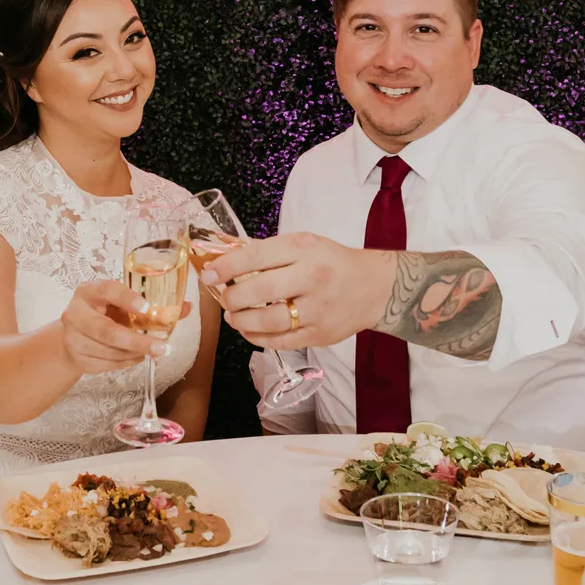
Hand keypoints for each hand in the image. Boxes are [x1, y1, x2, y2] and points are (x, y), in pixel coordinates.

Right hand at [59, 279, 175, 374]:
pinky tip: (136, 356)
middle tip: (162, 347)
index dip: (127, 298)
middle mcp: (75, 313)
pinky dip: (127, 362)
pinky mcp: (78, 359)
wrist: (73, 336)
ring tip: (152, 350)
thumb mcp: (120, 303)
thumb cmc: (103, 313)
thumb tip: (185, 308)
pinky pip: (108, 365)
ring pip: (111, 352)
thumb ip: (150, 305)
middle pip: (108, 331)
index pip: (107, 290)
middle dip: (138, 341)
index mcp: (88, 291)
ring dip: (136, 353)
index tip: (146, 307)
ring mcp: (73, 339)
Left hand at [200, 232, 392, 349]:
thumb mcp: (305, 243)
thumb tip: (226, 262)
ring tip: (233, 317)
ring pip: (267, 321)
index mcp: (305, 250)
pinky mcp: (320, 334)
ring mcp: (317, 310)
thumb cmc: (333, 262)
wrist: (375, 287)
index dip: (226, 267)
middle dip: (232, 297)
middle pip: (259, 291)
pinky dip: (257, 338)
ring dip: (241, 321)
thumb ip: (270, 252)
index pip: (256, 257)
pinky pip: (280, 341)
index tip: (208, 273)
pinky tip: (249, 330)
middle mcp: (312, 278)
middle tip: (223, 298)